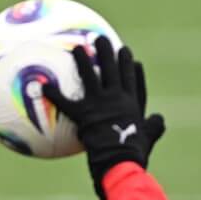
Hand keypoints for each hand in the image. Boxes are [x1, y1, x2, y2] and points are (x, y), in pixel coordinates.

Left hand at [43, 36, 164, 199]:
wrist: (120, 160)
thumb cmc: (134, 152)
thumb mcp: (149, 137)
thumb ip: (154, 126)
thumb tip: (160, 119)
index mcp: (132, 103)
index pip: (131, 79)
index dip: (128, 65)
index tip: (126, 52)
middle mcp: (116, 98)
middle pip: (111, 70)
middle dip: (106, 52)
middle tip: (101, 39)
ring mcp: (99, 104)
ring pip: (89, 76)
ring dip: (82, 61)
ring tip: (77, 48)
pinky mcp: (84, 114)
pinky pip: (65, 102)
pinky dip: (52, 94)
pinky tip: (40, 85)